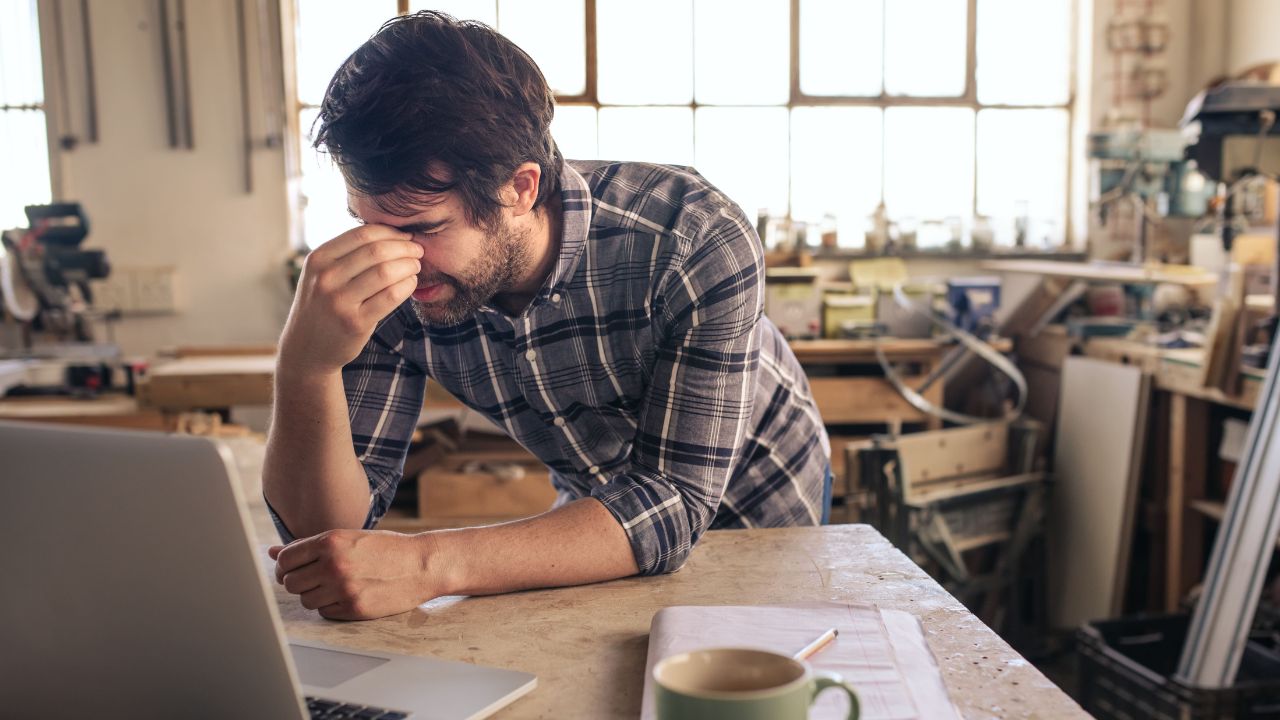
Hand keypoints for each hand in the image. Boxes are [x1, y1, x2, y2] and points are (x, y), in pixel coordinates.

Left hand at [269, 529, 444, 619]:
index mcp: (331, 542)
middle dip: (298, 582)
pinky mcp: (354, 608)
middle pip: (290, 583)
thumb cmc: (385, 548)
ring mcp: (343, 589)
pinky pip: (324, 612)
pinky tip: (347, 594)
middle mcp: (334, 565)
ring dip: (314, 595)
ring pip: (305, 600)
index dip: (285, 566)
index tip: (294, 568)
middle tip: (315, 578)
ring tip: (334, 585)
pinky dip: (330, 606)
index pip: (285, 559)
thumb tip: (272, 552)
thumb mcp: (348, 538)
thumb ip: (309, 546)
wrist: (422, 564)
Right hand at [279, 225, 423, 375]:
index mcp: (318, 259)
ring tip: (416, 267)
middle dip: (405, 248)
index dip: (391, 232)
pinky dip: (407, 286)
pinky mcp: (355, 322)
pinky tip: (410, 284)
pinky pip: (390, 296)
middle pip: (377, 251)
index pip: (362, 235)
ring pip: (386, 272)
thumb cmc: (322, 305)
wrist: (306, 348)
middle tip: (418, 251)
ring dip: (409, 266)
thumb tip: (391, 233)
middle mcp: (325, 278)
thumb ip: (346, 254)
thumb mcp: (321, 274)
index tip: (406, 237)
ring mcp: (339, 301)